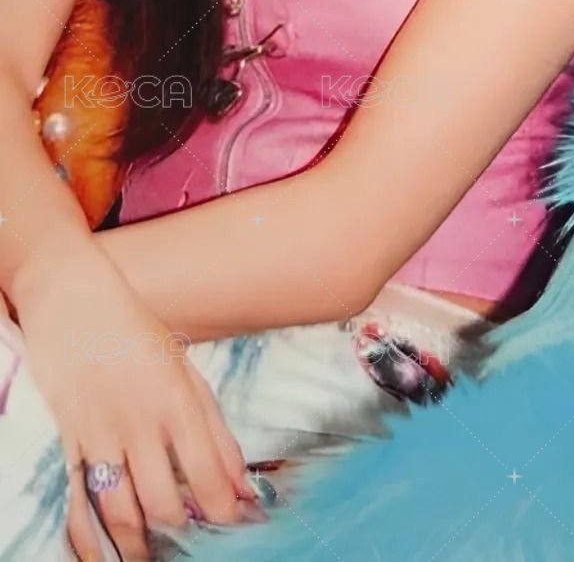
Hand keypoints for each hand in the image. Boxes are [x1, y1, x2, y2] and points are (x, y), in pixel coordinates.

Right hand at [10, 245, 256, 559]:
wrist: (74, 299)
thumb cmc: (136, 332)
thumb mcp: (185, 371)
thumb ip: (215, 430)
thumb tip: (244, 486)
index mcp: (178, 400)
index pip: (210, 474)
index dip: (228, 514)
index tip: (240, 530)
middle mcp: (140, 422)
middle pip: (166, 503)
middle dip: (186, 535)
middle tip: (197, 544)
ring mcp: (100, 434)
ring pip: (122, 513)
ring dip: (142, 545)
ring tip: (156, 555)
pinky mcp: (68, 441)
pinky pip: (78, 504)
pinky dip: (93, 538)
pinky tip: (108, 554)